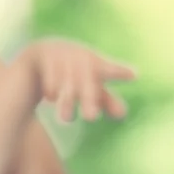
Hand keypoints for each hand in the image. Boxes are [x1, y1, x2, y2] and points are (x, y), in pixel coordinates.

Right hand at [22, 39, 136, 122]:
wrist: (40, 54)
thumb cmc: (75, 74)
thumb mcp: (91, 87)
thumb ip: (107, 100)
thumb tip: (122, 114)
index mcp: (95, 62)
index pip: (109, 69)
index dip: (119, 72)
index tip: (133, 75)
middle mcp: (79, 56)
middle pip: (85, 81)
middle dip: (88, 99)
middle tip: (91, 118)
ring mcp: (59, 54)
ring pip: (65, 82)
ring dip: (66, 102)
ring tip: (67, 120)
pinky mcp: (39, 55)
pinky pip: (46, 76)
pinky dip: (49, 90)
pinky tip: (50, 98)